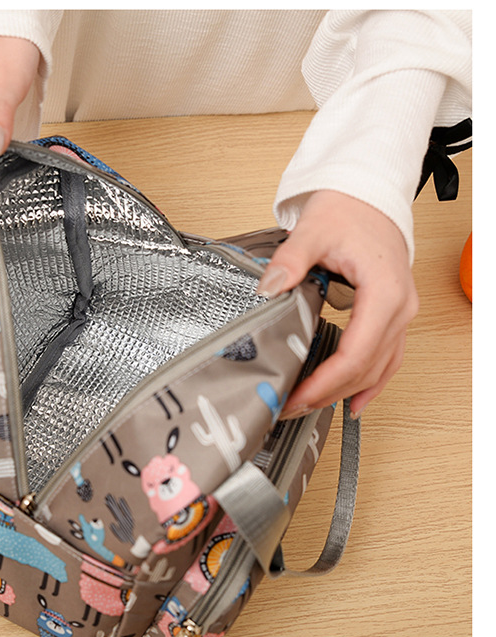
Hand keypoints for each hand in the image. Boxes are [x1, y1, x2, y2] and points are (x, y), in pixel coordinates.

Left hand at [258, 190, 418, 418]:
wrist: (368, 196)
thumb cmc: (349, 210)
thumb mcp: (313, 230)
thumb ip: (290, 261)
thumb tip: (269, 289)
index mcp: (384, 292)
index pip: (356, 353)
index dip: (326, 382)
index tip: (297, 396)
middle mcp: (400, 308)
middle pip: (366, 368)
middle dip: (328, 393)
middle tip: (290, 406)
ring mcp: (401, 313)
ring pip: (378, 368)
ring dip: (345, 392)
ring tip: (310, 406)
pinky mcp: (393, 315)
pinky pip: (388, 359)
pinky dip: (371, 384)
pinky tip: (353, 403)